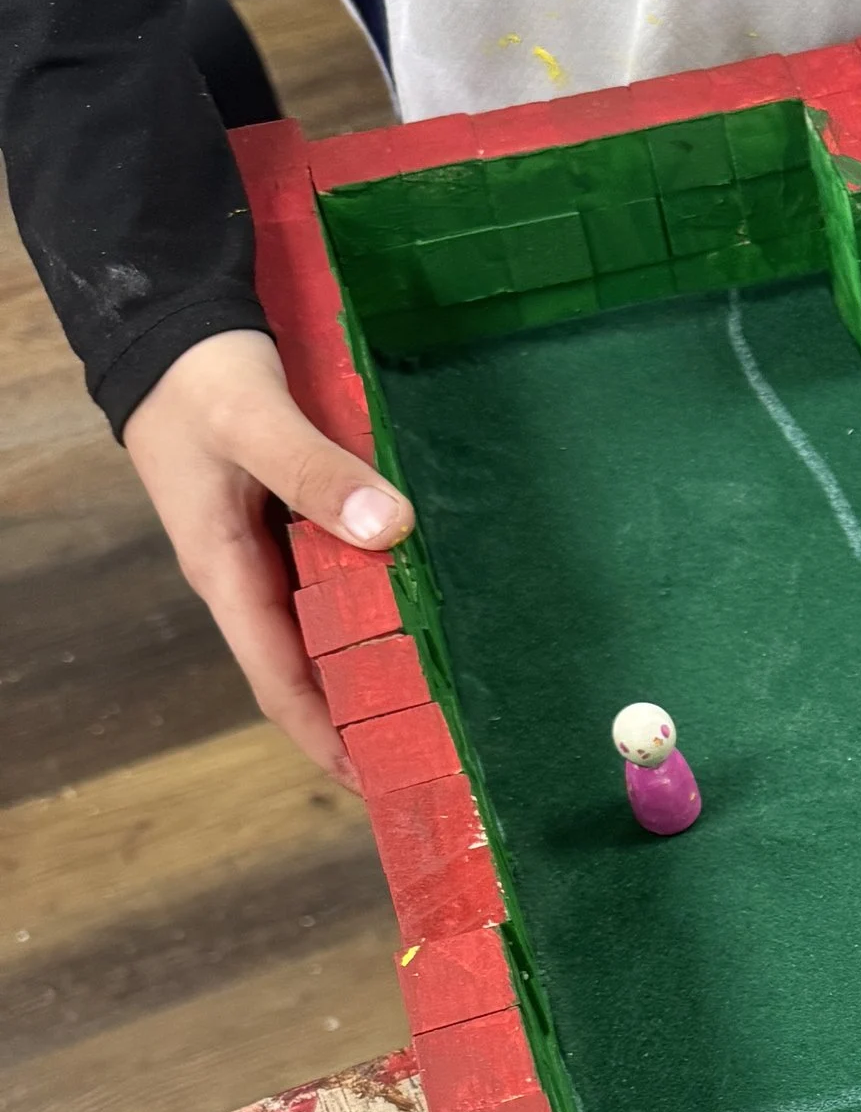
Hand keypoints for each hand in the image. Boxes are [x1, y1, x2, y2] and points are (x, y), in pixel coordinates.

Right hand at [123, 327, 412, 785]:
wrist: (171, 329)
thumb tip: (387, 527)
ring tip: (438, 705)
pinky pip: (334, 585)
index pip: (278, 681)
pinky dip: (371, 610)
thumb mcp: (254, 420)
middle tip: (430, 758)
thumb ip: (314, 471)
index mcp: (225, 573)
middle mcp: (246, 576)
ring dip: (370, 667)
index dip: (325, 736)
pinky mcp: (286, 523)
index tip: (375, 782)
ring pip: (322, 630)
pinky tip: (418, 616)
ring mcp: (265, 553)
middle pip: (304, 670)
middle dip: (358, 717)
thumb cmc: (202, 379)